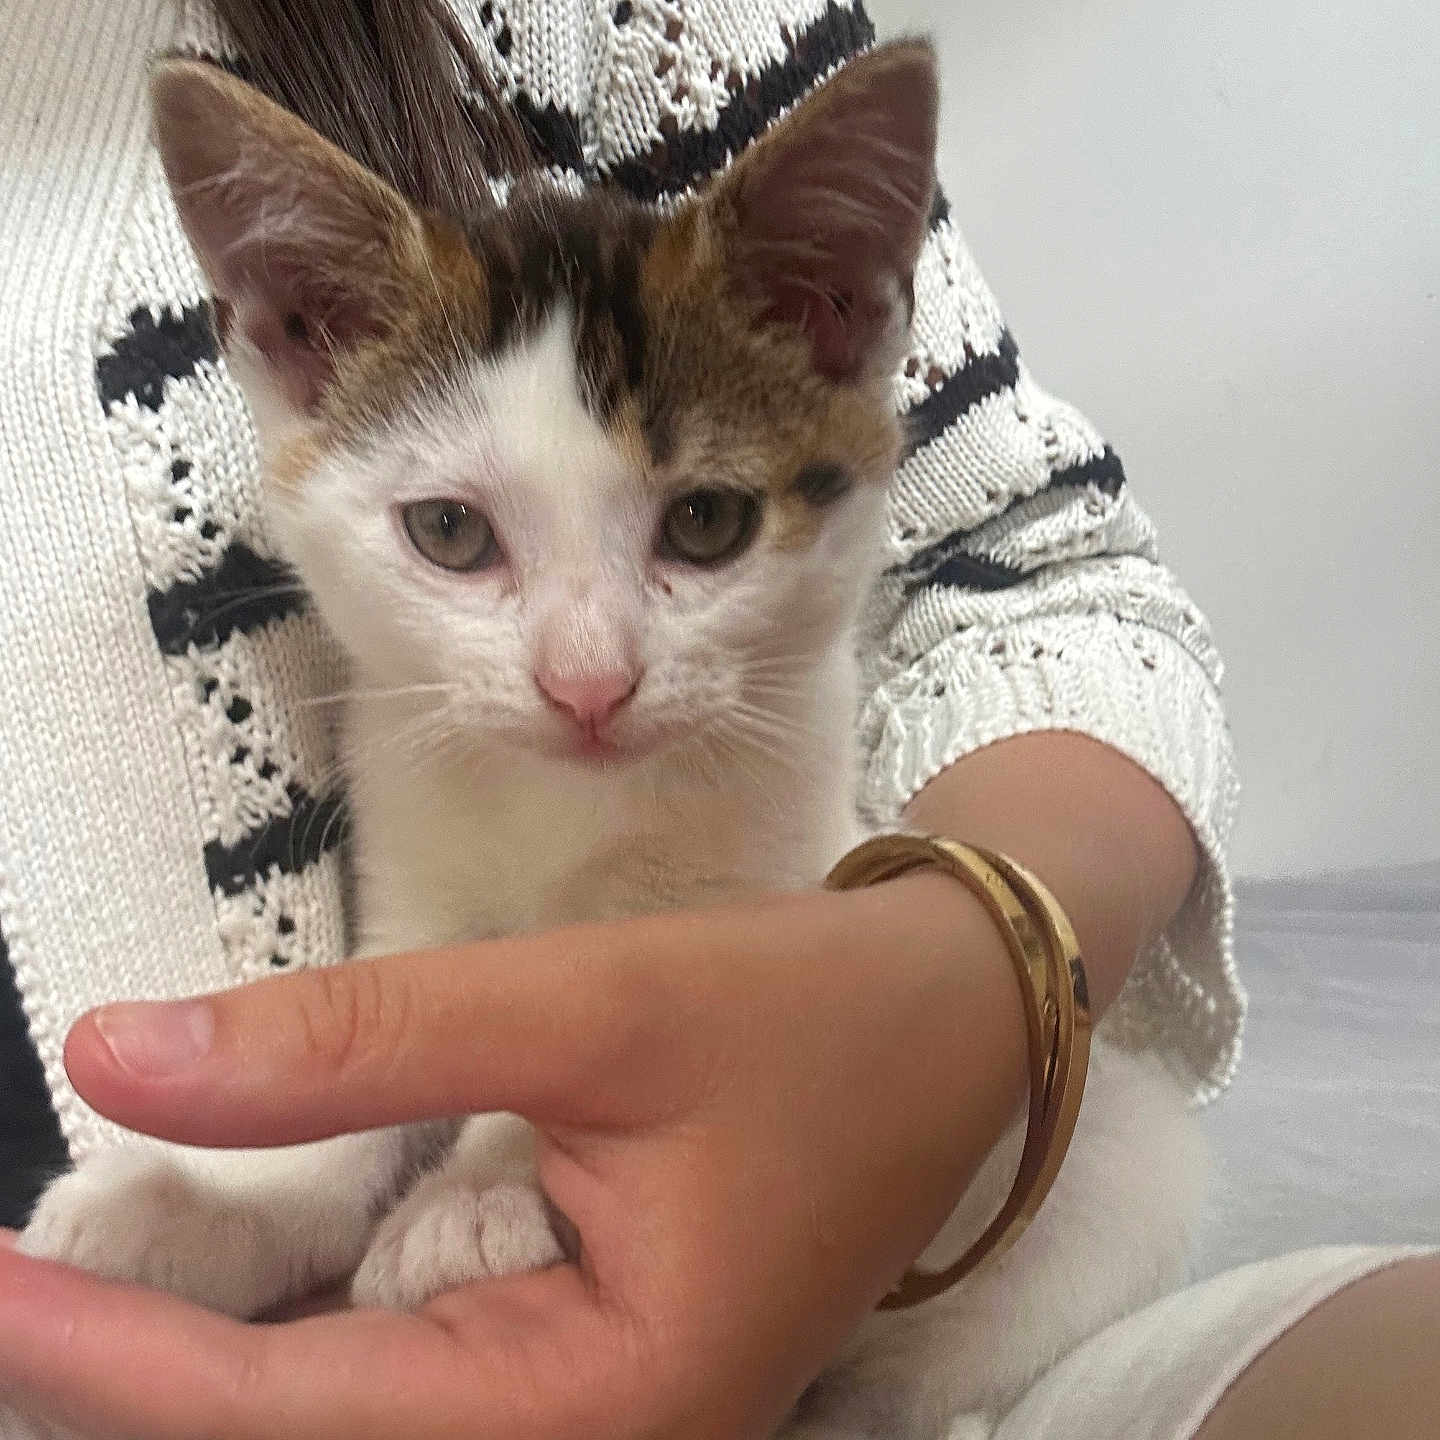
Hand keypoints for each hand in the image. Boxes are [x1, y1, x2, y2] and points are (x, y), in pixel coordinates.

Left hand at [0, 874, 1027, 1439]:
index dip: (110, 1358)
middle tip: (22, 1271)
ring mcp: (596, 1419)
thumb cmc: (803, 1011)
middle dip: (147, 1373)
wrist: (954, 1012)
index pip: (297, 1418)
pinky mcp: (592, 1362)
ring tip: (86, 1276)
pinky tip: (236, 1271)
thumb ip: (359, 1040)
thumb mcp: (587, 1010)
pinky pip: (415, 1377)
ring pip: (360, 1419)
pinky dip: (307, 1327)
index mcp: (607, 1415)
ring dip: (220, 1358)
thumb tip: (120, 1055)